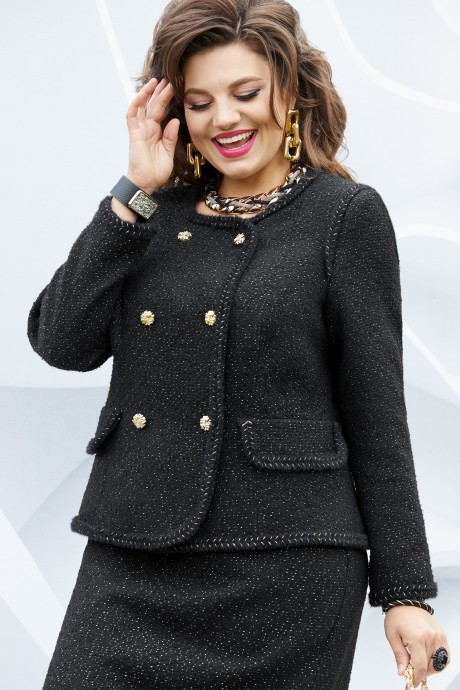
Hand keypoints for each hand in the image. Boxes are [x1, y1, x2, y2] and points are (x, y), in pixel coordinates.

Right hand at [125, 77, 179, 193]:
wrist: (146, 183)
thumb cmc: (156, 171)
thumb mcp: (168, 152)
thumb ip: (170, 136)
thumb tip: (175, 120)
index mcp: (156, 132)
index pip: (161, 111)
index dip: (167, 99)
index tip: (174, 88)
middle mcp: (147, 128)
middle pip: (153, 105)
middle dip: (160, 92)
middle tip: (169, 79)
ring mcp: (140, 130)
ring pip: (143, 106)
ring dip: (149, 93)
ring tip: (156, 81)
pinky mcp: (134, 133)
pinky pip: (132, 115)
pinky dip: (136, 103)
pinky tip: (143, 93)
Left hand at [384, 606, 450, 686]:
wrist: (406, 601)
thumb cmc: (397, 616)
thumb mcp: (392, 636)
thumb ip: (399, 656)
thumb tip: (402, 672)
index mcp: (417, 637)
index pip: (420, 666)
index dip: (416, 678)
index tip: (411, 683)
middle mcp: (431, 637)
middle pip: (430, 667)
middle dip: (421, 673)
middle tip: (411, 672)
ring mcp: (439, 636)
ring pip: (439, 663)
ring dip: (430, 669)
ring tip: (418, 663)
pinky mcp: (442, 636)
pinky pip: (445, 656)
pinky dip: (439, 662)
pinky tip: (428, 659)